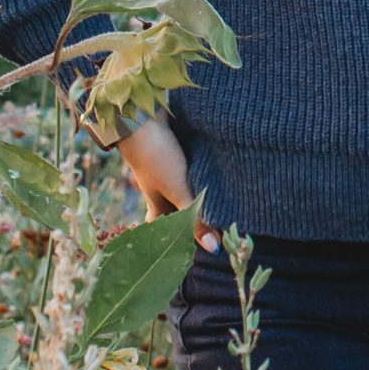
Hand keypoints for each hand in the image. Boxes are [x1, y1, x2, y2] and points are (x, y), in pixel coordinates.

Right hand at [117, 117, 218, 252]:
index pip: (162, 232)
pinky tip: (221, 175)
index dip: (171, 243)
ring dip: (201, 197)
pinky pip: (193, 171)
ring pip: (186, 191)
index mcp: (157, 204)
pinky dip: (203, 176)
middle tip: (214, 230)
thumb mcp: (177, 190)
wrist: (143, 114)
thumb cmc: (155, 157)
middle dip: (192, 220)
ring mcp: (169, 171)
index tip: (185, 255)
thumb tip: (214, 249)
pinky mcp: (179, 153)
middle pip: (176, 212)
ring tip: (224, 206)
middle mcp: (162, 190)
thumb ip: (195, 217)